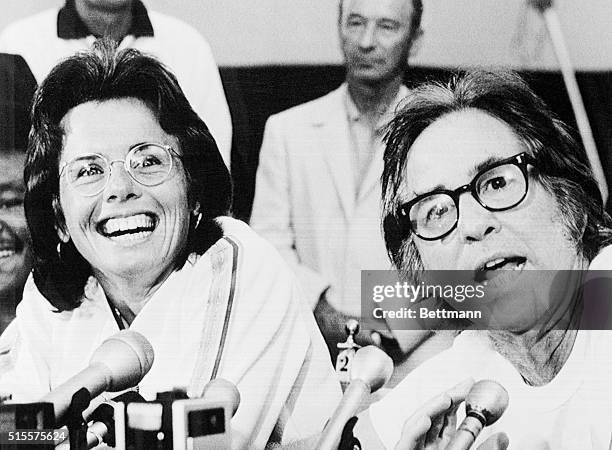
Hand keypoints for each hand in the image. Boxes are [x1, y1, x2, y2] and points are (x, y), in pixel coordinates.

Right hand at [394, 378, 508, 449]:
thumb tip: (505, 436)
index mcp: (443, 448)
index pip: (448, 418)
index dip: (458, 398)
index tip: (470, 383)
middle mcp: (427, 448)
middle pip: (434, 416)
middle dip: (447, 397)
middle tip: (464, 384)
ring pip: (418, 423)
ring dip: (431, 408)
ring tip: (447, 397)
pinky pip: (406, 441)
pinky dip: (414, 428)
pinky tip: (426, 418)